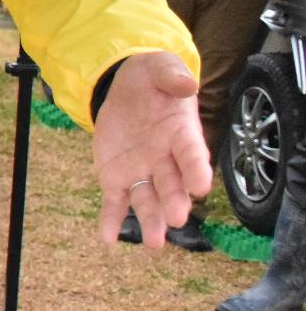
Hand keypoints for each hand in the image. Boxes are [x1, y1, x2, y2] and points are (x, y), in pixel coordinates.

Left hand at [93, 51, 208, 247]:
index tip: (201, 187)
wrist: (126, 88)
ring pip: (147, 199)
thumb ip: (172, 75)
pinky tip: (108, 239)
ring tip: (154, 243)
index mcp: (181, 133)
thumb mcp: (160, 68)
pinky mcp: (115, 177)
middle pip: (172, 183)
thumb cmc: (153, 79)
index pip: (192, 154)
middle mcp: (165, 158)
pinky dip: (111, 220)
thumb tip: (187, 83)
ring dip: (151, 221)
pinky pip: (114, 201)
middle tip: (178, 219)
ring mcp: (141, 170)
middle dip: (175, 201)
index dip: (196, 169)